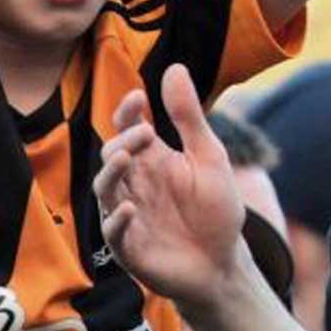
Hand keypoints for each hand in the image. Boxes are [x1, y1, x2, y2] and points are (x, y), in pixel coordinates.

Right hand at [95, 66, 249, 312]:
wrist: (225, 262)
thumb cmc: (216, 209)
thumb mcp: (209, 157)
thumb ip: (189, 117)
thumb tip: (175, 68)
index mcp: (152, 161)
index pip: (129, 130)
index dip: (128, 113)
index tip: (138, 97)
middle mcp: (135, 185)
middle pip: (113, 156)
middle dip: (124, 142)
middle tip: (145, 133)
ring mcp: (129, 215)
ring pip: (105, 190)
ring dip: (112, 173)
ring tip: (126, 158)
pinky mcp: (131, 247)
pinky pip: (114, 233)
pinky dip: (119, 220)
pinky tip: (132, 208)